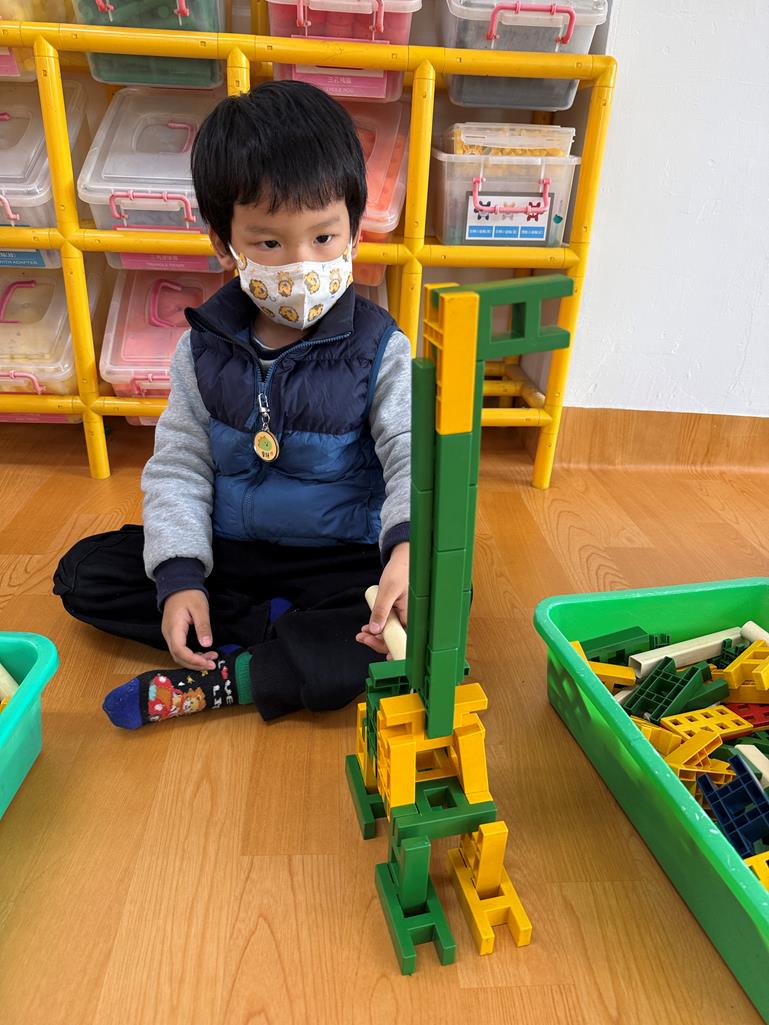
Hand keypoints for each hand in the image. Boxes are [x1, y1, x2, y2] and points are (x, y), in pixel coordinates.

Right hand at [161, 589, 217, 669]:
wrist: (178, 586)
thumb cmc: (189, 595)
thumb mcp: (200, 608)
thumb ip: (203, 626)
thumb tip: (207, 644)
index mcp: (174, 628)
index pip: (180, 650)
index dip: (193, 660)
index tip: (208, 662)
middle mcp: (168, 634)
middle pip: (178, 657)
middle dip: (195, 664)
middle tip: (212, 664)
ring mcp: (169, 635)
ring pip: (178, 655)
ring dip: (193, 661)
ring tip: (210, 659)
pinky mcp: (173, 635)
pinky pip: (180, 650)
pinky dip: (191, 656)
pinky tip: (202, 655)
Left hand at [356, 542, 408, 656]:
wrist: (404, 559)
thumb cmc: (400, 571)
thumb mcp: (388, 591)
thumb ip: (381, 610)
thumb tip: (375, 630)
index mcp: (412, 615)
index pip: (403, 641)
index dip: (393, 650)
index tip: (383, 655)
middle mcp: (411, 618)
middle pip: (396, 640)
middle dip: (378, 642)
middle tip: (362, 637)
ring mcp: (405, 616)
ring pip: (392, 634)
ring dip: (377, 636)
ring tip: (363, 633)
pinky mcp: (400, 613)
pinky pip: (391, 625)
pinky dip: (380, 628)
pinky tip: (369, 627)